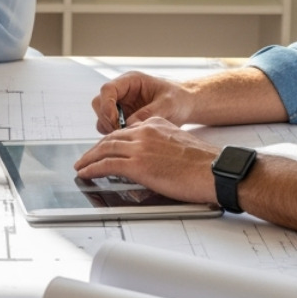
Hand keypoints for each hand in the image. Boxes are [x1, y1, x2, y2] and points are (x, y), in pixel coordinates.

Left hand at [73, 117, 216, 203]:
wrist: (215, 170)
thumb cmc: (205, 164)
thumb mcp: (180, 144)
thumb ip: (162, 146)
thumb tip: (155, 159)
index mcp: (156, 124)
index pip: (126, 131)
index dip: (111, 141)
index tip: (104, 147)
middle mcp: (145, 132)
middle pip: (111, 138)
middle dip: (96, 148)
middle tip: (86, 156)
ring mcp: (140, 148)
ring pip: (105, 149)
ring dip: (89, 158)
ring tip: (81, 165)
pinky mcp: (138, 165)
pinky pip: (106, 165)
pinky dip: (92, 168)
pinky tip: (86, 173)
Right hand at [91, 71, 191, 132]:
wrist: (185, 106)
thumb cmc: (179, 99)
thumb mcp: (168, 104)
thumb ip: (149, 113)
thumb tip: (129, 124)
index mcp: (131, 81)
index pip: (108, 89)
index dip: (107, 105)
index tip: (116, 121)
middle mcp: (122, 92)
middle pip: (100, 103)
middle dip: (107, 119)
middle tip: (121, 132)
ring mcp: (121, 106)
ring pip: (102, 116)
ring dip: (109, 128)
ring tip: (127, 136)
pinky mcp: (123, 118)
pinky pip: (109, 127)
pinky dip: (115, 134)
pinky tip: (129, 138)